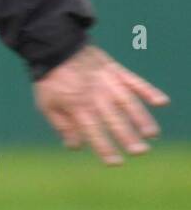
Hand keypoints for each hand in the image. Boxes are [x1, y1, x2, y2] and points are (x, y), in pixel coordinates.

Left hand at [34, 45, 169, 164]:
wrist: (55, 46)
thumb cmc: (50, 79)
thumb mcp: (47, 105)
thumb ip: (62, 126)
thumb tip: (75, 146)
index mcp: (77, 106)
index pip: (93, 132)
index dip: (104, 148)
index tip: (115, 162)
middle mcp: (95, 96)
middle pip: (114, 120)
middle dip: (127, 137)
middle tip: (140, 152)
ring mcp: (108, 82)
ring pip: (128, 103)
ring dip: (141, 118)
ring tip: (152, 134)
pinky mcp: (116, 70)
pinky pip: (135, 81)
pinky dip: (149, 91)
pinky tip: (162, 102)